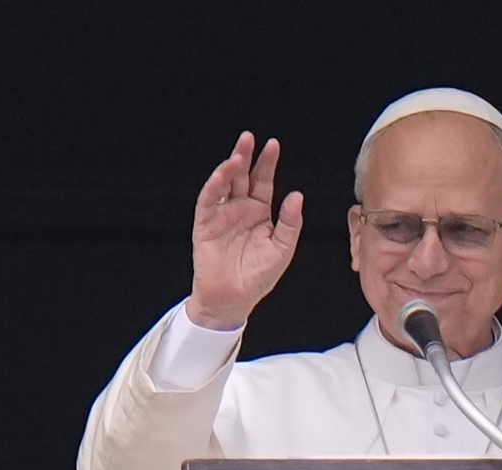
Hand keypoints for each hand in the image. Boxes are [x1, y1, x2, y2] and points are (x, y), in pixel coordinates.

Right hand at [188, 132, 304, 330]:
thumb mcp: (282, 250)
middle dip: (246, 156)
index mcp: (259, 213)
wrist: (233, 299)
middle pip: (243, 176)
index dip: (267, 163)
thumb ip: (290, 223)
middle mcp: (240, 210)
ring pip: (225, 184)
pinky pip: (209, 201)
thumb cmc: (257, 277)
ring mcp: (222, 215)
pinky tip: (222, 174)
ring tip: (238, 153)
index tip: (273, 145)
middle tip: (250, 138)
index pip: (264, 182)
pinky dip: (214, 186)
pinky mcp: (205, 224)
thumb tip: (296, 196)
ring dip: (230, 167)